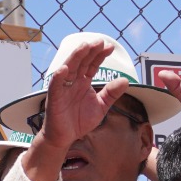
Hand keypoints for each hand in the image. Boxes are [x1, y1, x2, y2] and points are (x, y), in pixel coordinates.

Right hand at [21, 36, 126, 180]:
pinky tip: (65, 69)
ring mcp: (63, 88)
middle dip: (90, 51)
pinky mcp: (54, 98)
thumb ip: (111, 94)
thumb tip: (126, 80)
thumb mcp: (101, 106)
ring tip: (84, 47)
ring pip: (69, 68)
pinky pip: (56, 85)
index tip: (110, 47)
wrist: (64, 138)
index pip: (92, 64)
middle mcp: (73, 82)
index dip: (100, 55)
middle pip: (81, 62)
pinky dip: (59, 76)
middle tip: (100, 42)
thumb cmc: (79, 121)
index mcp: (83, 82)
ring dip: (76, 57)